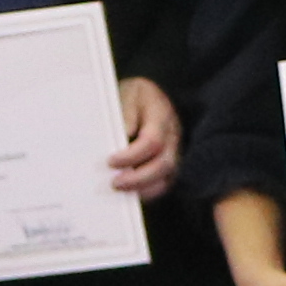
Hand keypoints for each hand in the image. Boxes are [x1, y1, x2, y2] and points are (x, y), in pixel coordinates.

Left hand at [108, 79, 181, 198]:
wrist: (149, 94)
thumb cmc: (135, 95)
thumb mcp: (127, 94)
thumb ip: (125, 113)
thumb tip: (123, 136)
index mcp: (161, 115)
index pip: (152, 141)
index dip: (131, 156)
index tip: (110, 161)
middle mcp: (173, 135)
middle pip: (164, 164)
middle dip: (138, 179)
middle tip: (115, 183)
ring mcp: (175, 150)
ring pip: (168, 178)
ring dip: (144, 188)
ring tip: (122, 190)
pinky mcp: (170, 161)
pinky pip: (165, 183)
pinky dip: (148, 191)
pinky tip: (131, 191)